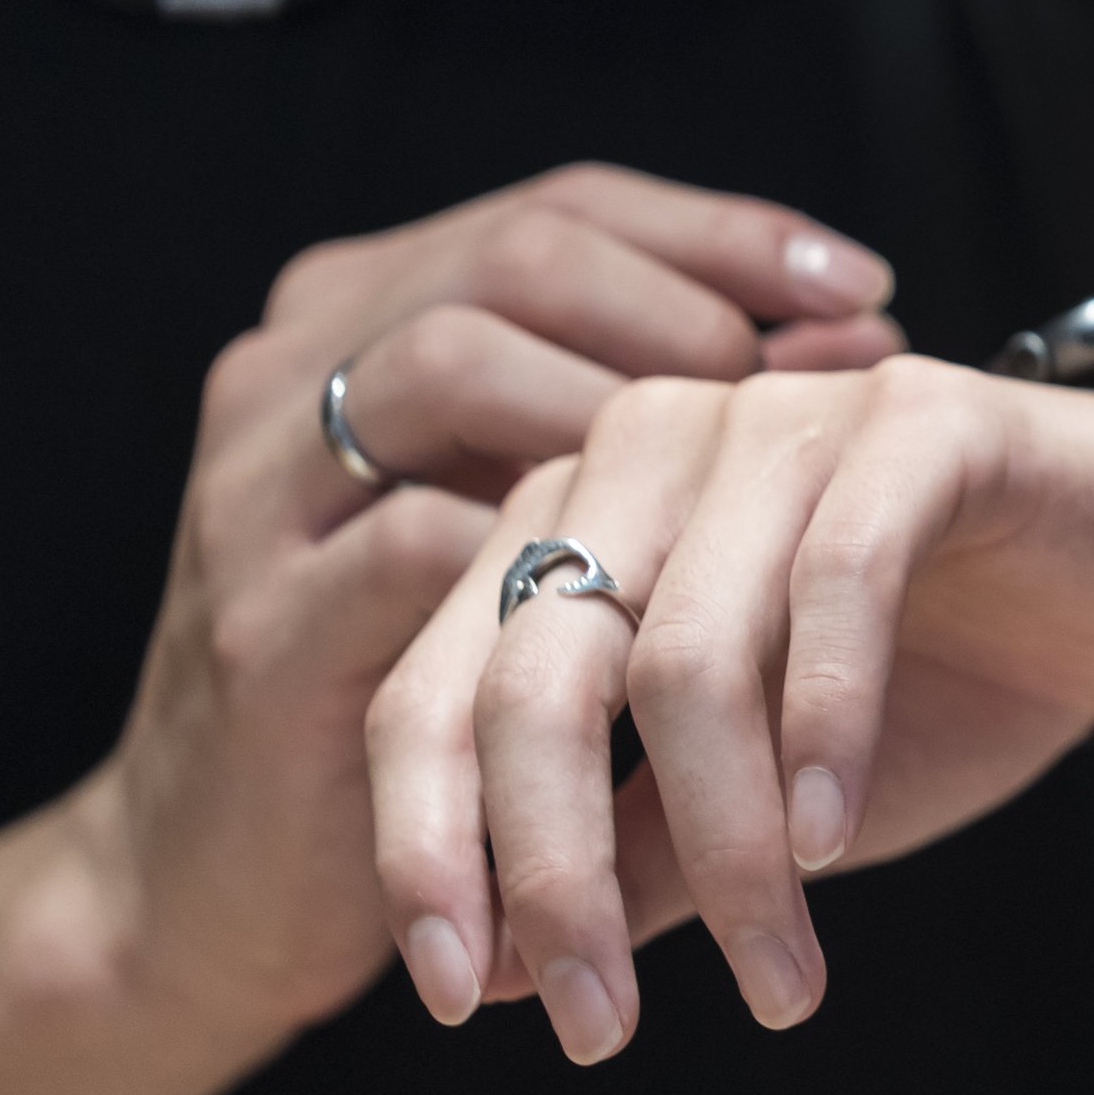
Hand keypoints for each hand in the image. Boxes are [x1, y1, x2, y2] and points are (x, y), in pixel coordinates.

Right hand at [77, 166, 897, 1050]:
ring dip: (629, 414)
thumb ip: (654, 424)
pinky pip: (420, 547)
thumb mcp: (534, 521)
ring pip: (456, 363)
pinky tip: (669, 609)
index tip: (870, 288)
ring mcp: (260, 492)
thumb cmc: (438, 679)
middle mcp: (292, 372)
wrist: (223, 882)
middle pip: (518, 256)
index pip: (566, 211)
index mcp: (366, 318)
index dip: (725, 239)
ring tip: (750, 489)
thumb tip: (864, 345)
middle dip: (694, 311)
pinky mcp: (264, 630)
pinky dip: (560, 564)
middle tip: (826, 392)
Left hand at [364, 356, 1093, 1061]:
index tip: (455, 997)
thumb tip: (485, 977)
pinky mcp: (918, 417)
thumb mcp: (769, 802)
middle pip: (538, 669)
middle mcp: (651, 447)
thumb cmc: (949, 681)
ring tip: (778, 973)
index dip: (425, 843)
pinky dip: (828, 723)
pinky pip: (839, 576)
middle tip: (597, 1025)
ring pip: (687, 648)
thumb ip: (634, 853)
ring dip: (724, 841)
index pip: (439, 684)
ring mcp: (781, 419)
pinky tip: (837, 836)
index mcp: (577, 525)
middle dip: (553, 865)